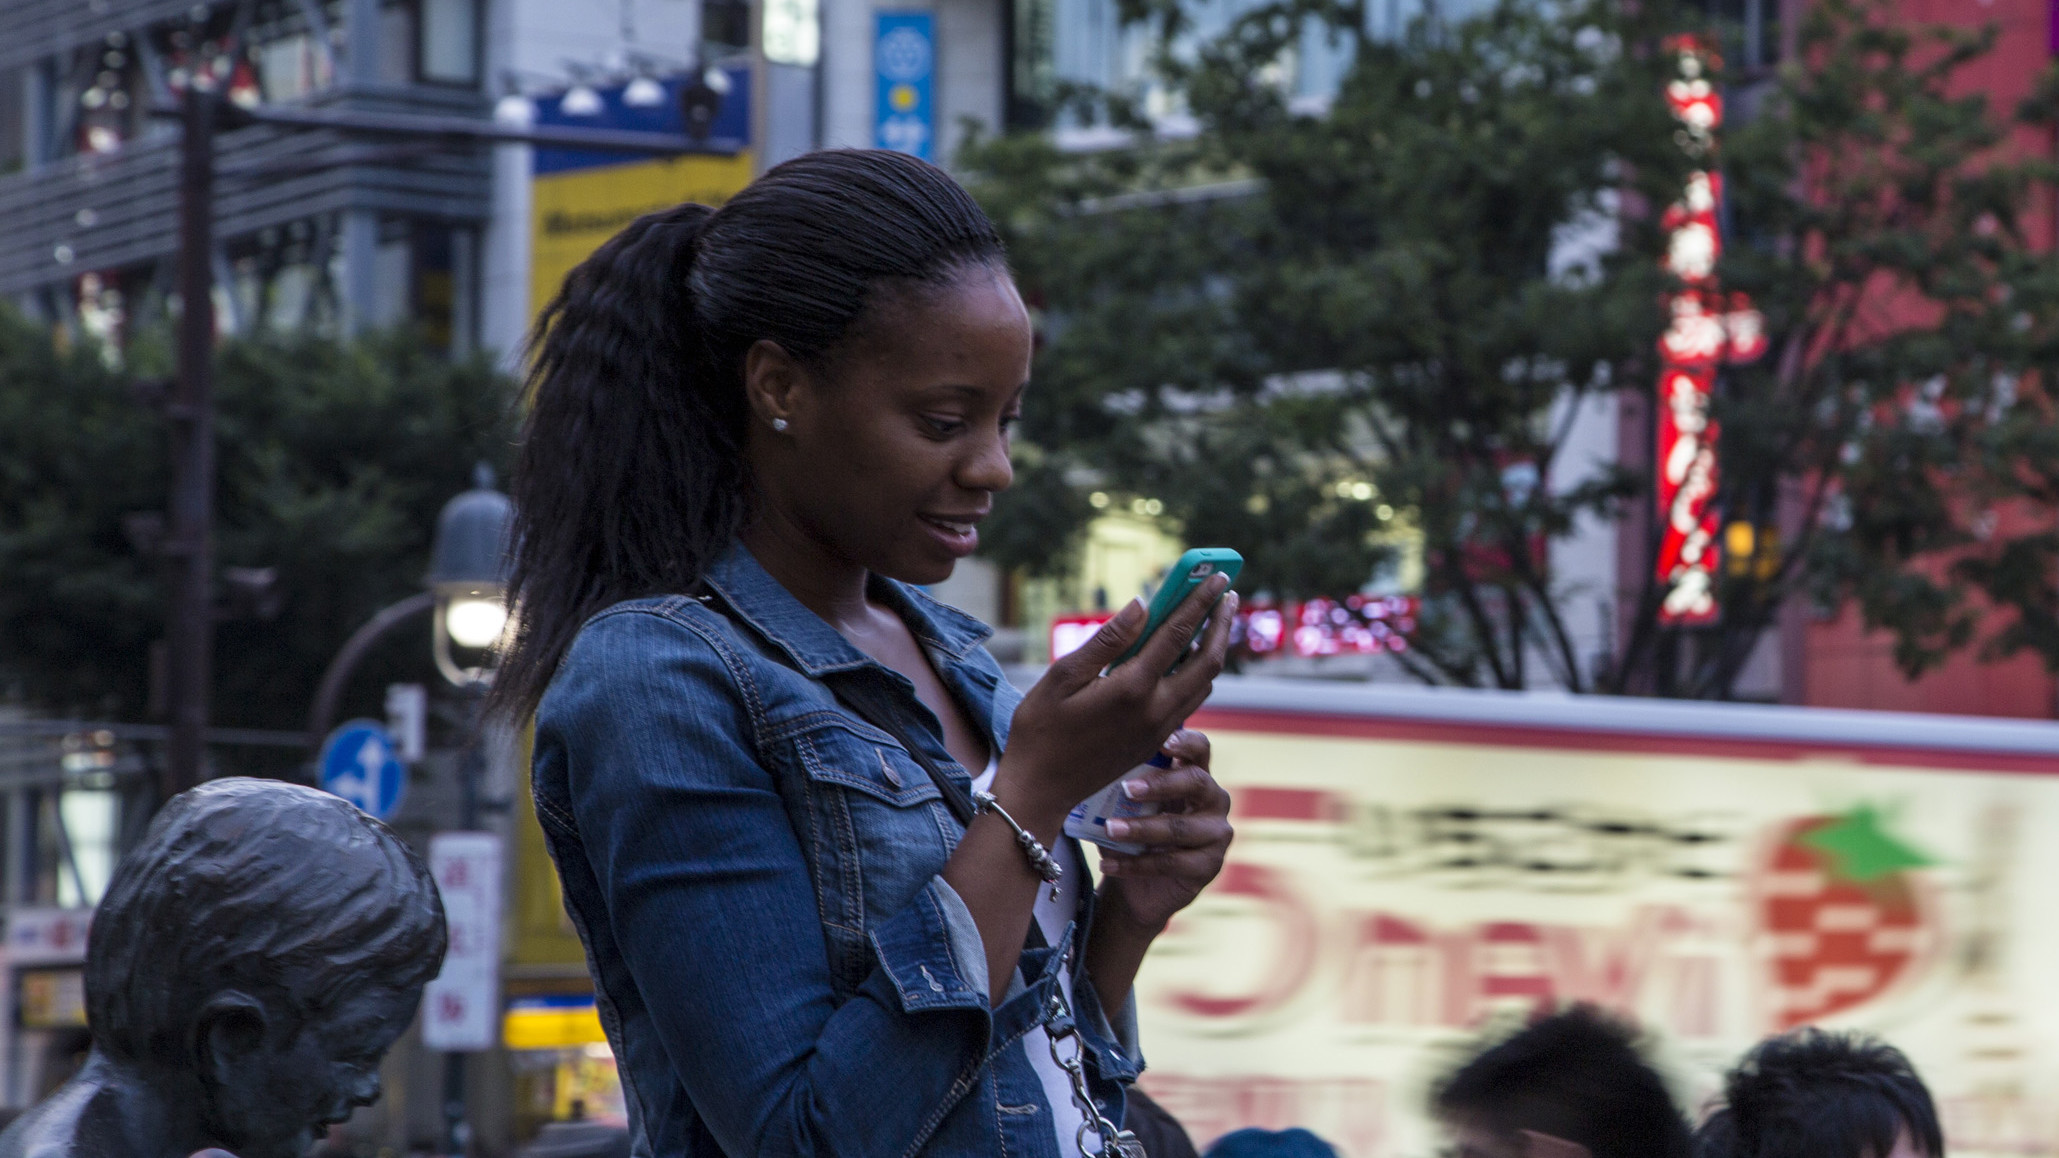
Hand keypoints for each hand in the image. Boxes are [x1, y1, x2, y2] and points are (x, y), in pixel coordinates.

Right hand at [997, 580, 1236, 828]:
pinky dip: (1198, 673)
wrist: (1042, 789)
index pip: (1177, 633)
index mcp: (1132, 688)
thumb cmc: (1040, 729)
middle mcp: (1155, 709)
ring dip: (1214, 648)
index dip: (1199, 601)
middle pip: (1207, 660)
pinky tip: (1189, 658)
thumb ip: (1107, 640)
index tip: (1217, 575)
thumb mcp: (1062, 677)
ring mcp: (1160, 728)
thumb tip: (1141, 604)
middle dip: (1221, 623)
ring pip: (1204, 683)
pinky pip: (1190, 700)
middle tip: (1228, 593)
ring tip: (1215, 620)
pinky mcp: (1157, 740)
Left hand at [1095, 728, 1231, 931]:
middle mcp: (1213, 800)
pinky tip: (1108, 864)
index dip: (1185, 741)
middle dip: (1161, 783)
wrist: (1136, 889)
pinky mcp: (1209, 866)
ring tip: (1109, 829)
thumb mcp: (1126, 807)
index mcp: (1194, 775)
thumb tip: (1091, 768)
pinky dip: (1135, 864)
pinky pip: (1171, 863)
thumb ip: (1121, 786)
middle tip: (1127, 789)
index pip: (1199, 748)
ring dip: (1140, 829)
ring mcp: (1216, 834)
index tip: (1161, 742)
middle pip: (1196, 782)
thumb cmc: (1131, 834)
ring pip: (1179, 828)